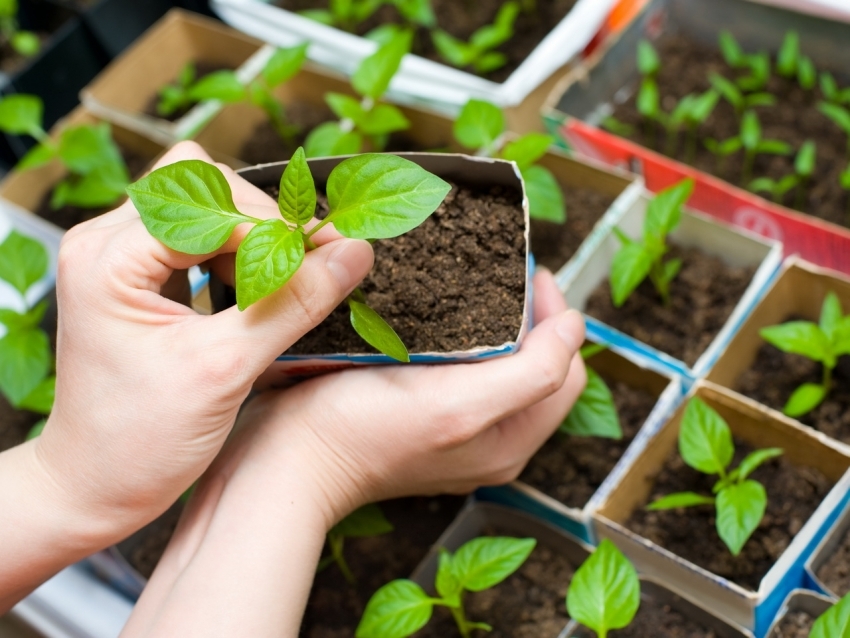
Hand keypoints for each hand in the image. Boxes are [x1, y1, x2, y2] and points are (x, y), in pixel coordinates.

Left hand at [0, 141, 374, 607]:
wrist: (94, 487)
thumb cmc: (138, 443)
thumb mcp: (225, 370)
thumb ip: (293, 304)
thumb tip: (354, 254)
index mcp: (109, 258)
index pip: (211, 203)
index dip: (278, 225)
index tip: (333, 252)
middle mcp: (105, 243)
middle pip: (204, 186)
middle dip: (263, 222)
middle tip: (309, 266)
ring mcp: (118, 258)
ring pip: (205, 207)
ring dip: (253, 239)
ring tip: (282, 286)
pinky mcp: (136, 278)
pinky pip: (198, 239)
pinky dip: (238, 257)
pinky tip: (256, 293)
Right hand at [123, 269, 585, 636]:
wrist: (286, 462)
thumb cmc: (363, 434)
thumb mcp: (460, 407)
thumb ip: (533, 373)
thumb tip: (575, 328)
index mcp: (513, 439)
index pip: (566, 366)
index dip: (554, 315)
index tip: (524, 272)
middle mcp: (492, 437)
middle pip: (537, 362)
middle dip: (527, 311)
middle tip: (497, 269)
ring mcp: (455, 426)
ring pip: (499, 359)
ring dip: (493, 318)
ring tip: (469, 281)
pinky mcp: (421, 413)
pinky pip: (461, 365)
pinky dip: (460, 332)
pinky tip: (434, 309)